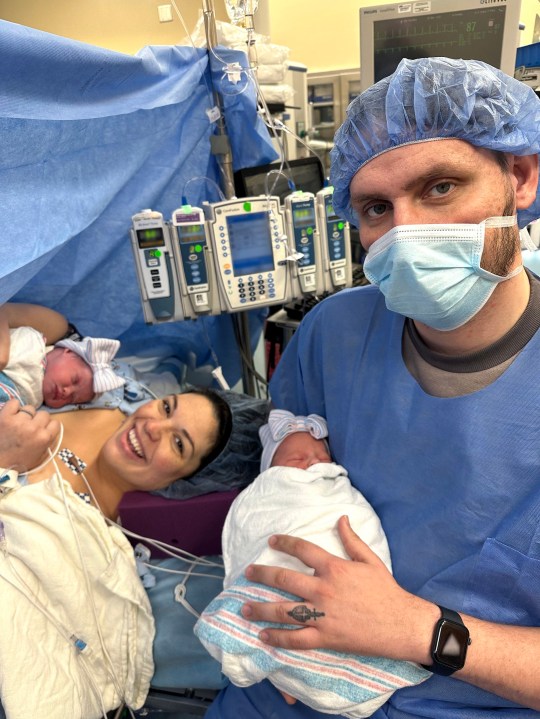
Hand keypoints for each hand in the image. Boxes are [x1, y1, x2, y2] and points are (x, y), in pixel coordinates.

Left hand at [0, 400, 60, 471]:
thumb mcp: (40, 456)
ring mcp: (19, 421)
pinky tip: (11, 415)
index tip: (42, 429)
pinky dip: (13, 407)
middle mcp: (34, 427)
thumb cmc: (18, 462)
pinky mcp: (5, 416)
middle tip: (29, 427)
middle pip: (44, 414)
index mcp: (44, 438)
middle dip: (38, 420)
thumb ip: (48, 441)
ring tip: (18, 423)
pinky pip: (14, 403)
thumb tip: (50, 429)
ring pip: (30, 409)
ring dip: (25, 415)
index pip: (55, 423)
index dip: (48, 426)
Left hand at [241, 516, 435, 662]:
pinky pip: (296, 639)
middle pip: (284, 578)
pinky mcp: (325, 637)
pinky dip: (278, 638)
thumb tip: (341, 518)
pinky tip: (264, 636)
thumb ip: (351, 539)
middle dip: (262, 574)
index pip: (302, 549)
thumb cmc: (386, 590)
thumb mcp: (370, 559)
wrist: (401, 623)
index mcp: (333, 568)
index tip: (272, 540)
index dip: (285, 542)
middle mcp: (322, 590)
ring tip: (245, 609)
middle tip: (247, 572)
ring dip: (261, 609)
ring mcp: (321, 615)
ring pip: (283, 610)